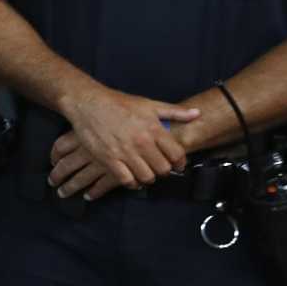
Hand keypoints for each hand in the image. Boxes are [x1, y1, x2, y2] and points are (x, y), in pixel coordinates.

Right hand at [52, 84, 200, 195]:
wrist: (89, 104)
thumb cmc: (119, 103)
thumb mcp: (149, 104)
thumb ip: (174, 112)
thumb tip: (197, 113)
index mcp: (154, 128)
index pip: (177, 154)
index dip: (180, 163)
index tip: (177, 165)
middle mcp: (142, 142)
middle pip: (163, 169)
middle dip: (164, 171)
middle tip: (160, 168)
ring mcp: (125, 152)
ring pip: (146, 177)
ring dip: (149, 178)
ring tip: (146, 173)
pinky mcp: (109, 159)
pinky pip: (126, 180)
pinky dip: (132, 183)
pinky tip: (132, 178)